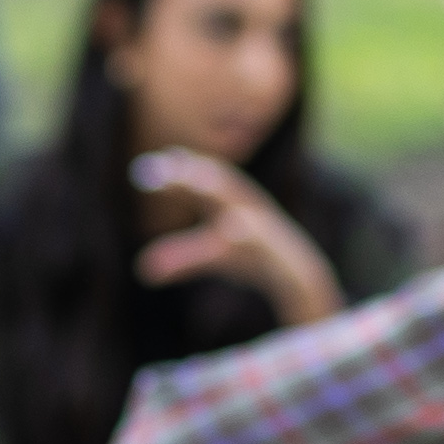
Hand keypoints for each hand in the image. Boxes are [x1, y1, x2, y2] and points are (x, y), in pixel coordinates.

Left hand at [130, 153, 339, 323]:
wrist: (301, 274)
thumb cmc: (252, 256)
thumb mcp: (214, 255)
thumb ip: (182, 256)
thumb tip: (142, 270)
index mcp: (231, 205)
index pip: (201, 183)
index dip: (177, 174)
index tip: (146, 170)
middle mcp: (249, 209)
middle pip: (221, 186)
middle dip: (196, 177)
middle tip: (169, 168)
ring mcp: (267, 228)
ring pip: (243, 207)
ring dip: (223, 194)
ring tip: (198, 182)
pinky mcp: (280, 250)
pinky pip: (264, 241)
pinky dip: (250, 234)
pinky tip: (232, 229)